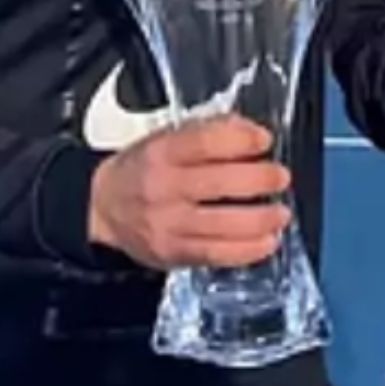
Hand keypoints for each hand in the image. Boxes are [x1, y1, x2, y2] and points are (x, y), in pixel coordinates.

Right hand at [87, 114, 291, 269]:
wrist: (104, 207)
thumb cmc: (143, 170)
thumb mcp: (167, 138)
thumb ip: (209, 131)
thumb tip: (250, 132)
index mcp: (161, 153)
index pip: (206, 142)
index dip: (242, 140)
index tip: (264, 140)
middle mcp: (163, 188)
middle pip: (221, 184)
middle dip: (260, 180)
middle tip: (280, 177)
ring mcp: (167, 224)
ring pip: (223, 224)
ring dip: (261, 219)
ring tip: (280, 213)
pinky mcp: (172, 253)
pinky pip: (216, 254)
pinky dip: (248, 250)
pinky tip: (267, 241)